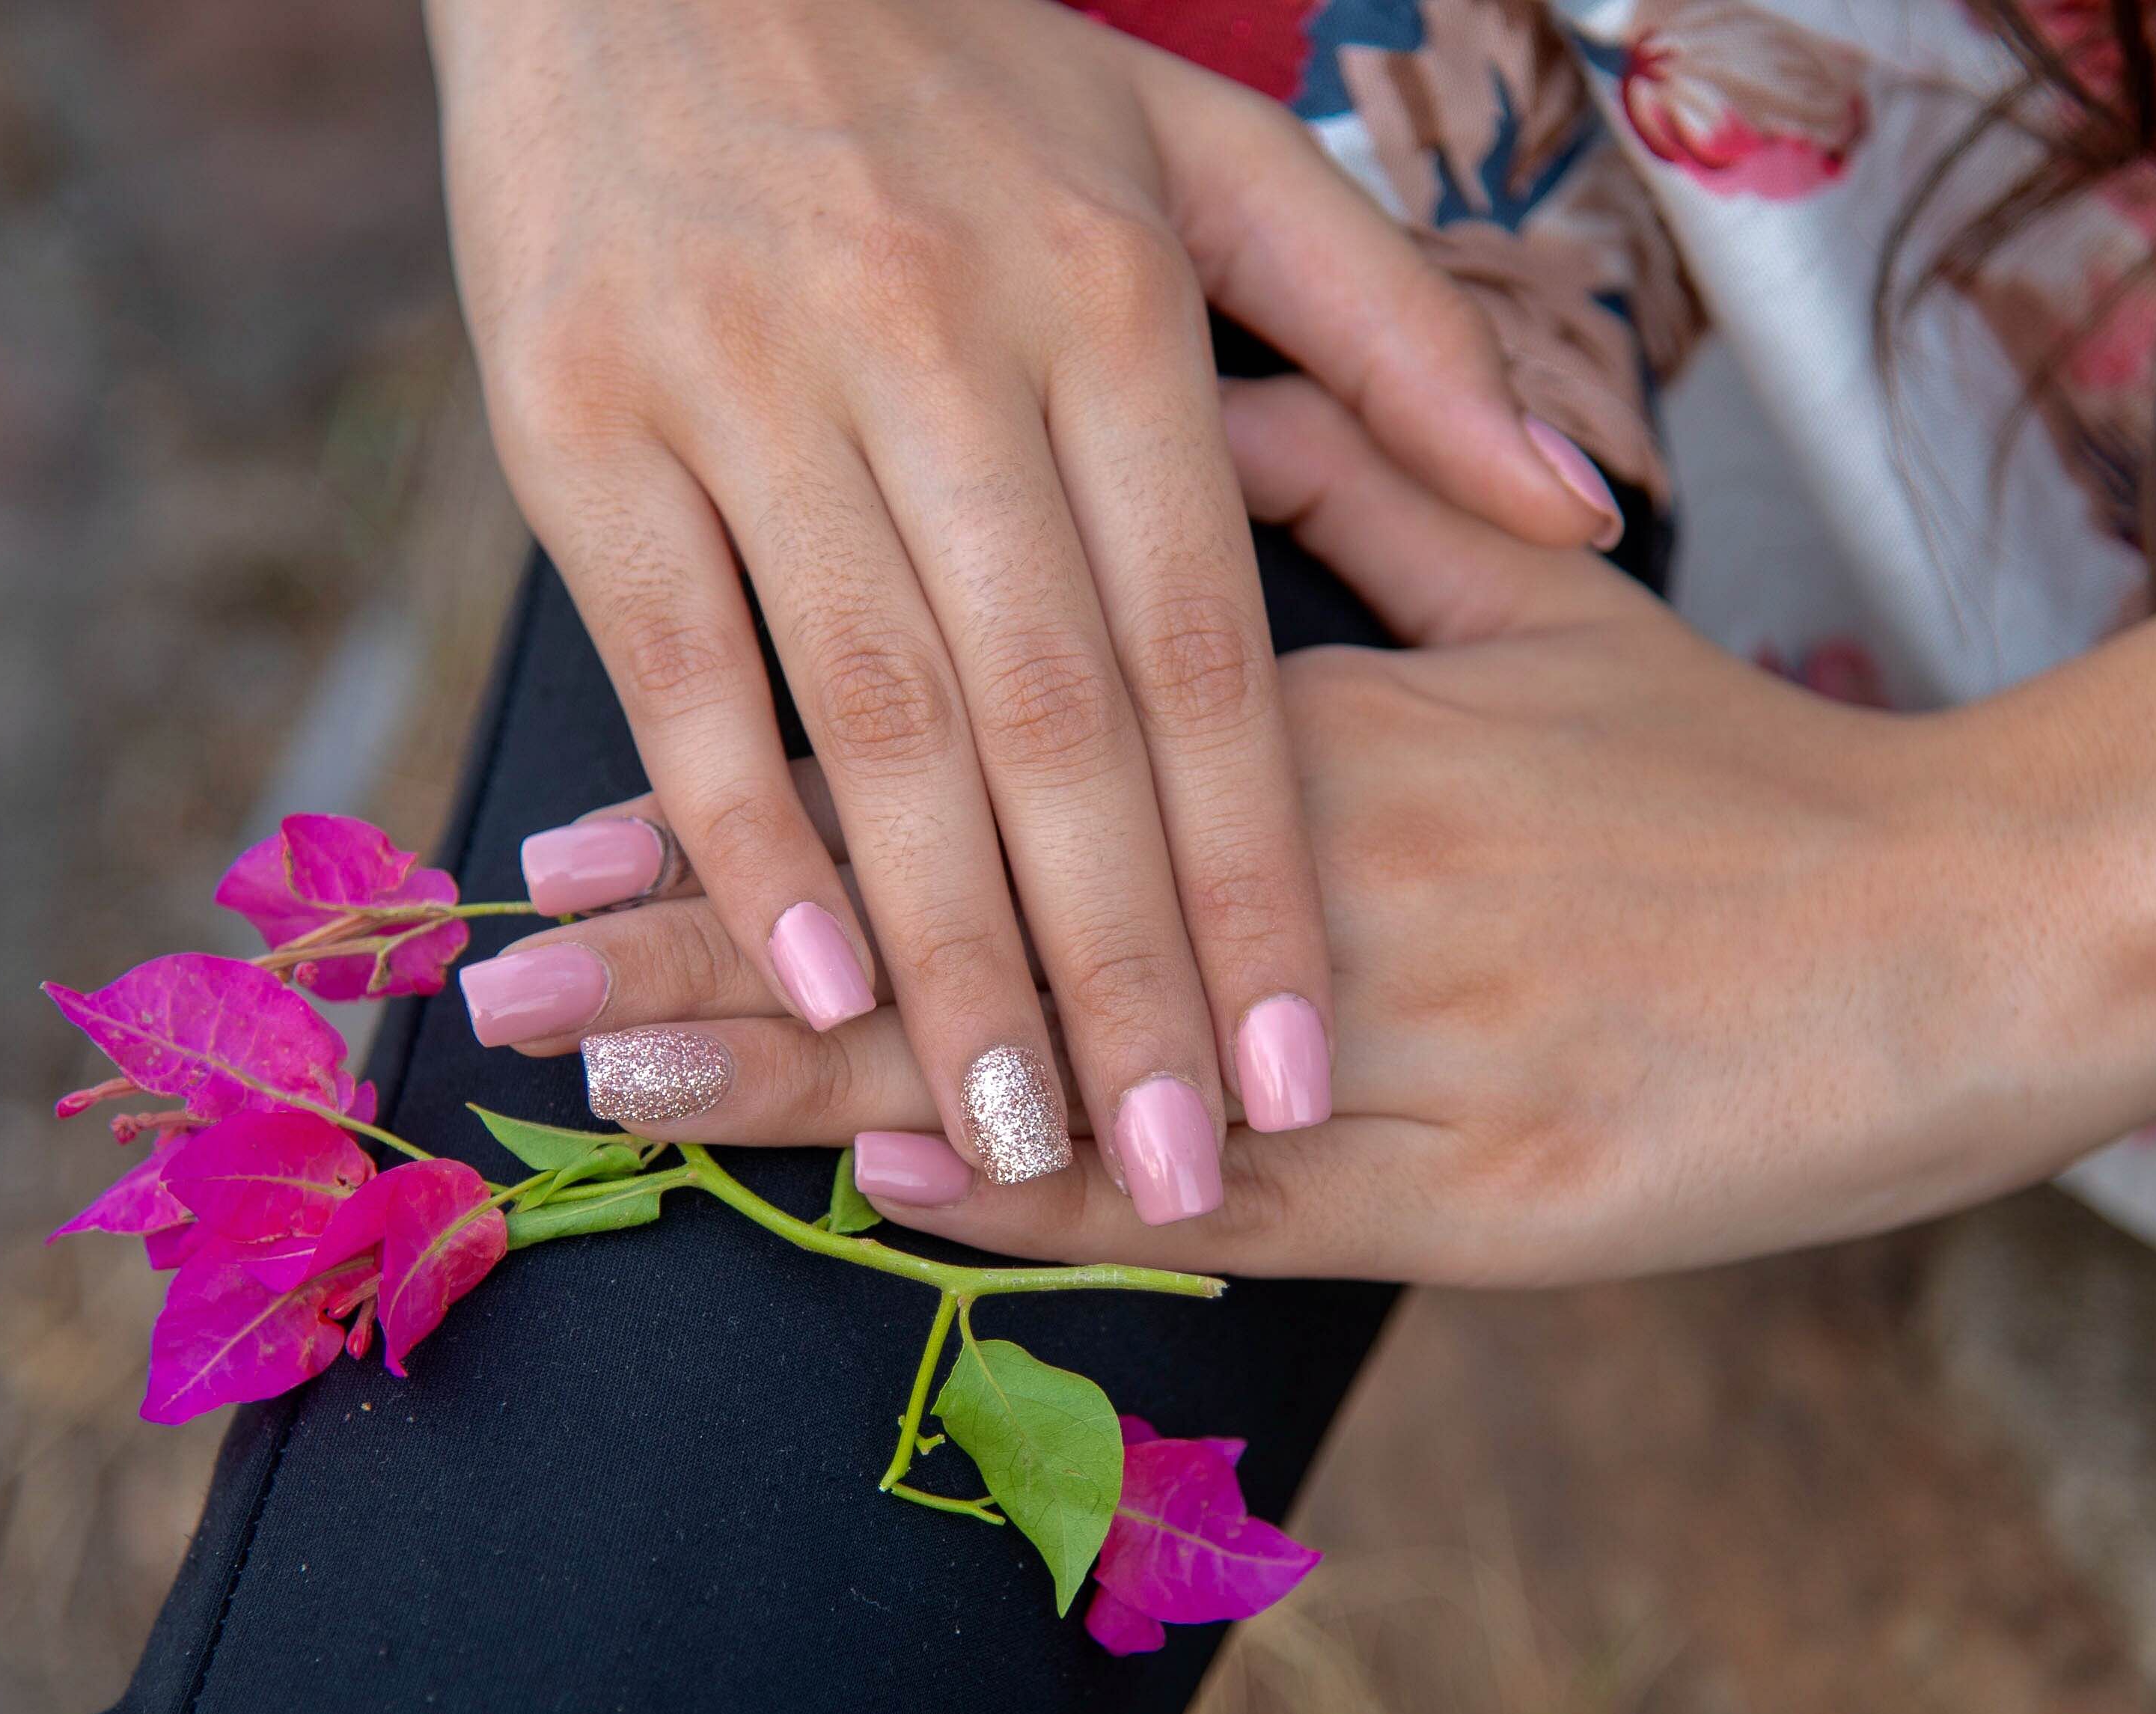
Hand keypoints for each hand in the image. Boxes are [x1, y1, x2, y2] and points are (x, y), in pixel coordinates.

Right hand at [428, 0, 1618, 1212]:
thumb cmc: (942, 53)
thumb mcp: (1195, 152)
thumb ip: (1389, 331)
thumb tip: (1571, 496)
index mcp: (1112, 303)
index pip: (1207, 651)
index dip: (1254, 876)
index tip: (1296, 1067)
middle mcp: (944, 351)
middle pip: (1054, 722)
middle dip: (1123, 968)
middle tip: (1176, 1160)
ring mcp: (754, 387)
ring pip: (876, 715)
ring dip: (950, 945)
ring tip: (1016, 1122)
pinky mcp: (584, 419)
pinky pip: (681, 660)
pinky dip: (742, 827)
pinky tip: (807, 974)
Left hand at [477, 381, 2155, 1283]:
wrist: (1982, 924)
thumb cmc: (1743, 772)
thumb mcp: (1547, 598)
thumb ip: (1368, 494)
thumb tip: (1216, 417)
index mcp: (1305, 714)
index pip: (969, 749)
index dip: (769, 798)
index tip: (583, 833)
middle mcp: (1306, 864)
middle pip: (959, 906)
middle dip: (714, 957)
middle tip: (506, 989)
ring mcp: (1381, 1031)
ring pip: (1052, 1056)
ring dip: (813, 1078)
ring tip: (613, 1099)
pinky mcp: (1473, 1184)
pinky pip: (1216, 1199)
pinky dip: (1040, 1192)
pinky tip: (882, 1192)